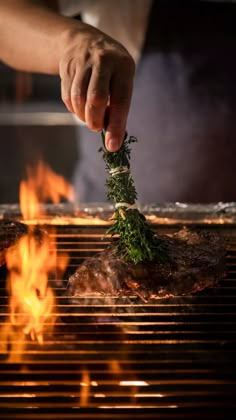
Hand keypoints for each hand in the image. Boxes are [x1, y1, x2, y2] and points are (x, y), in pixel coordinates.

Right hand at [59, 24, 134, 150]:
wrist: (82, 40)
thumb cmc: (110, 70)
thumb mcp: (121, 79)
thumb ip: (118, 105)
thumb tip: (112, 138)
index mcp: (123, 66)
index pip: (120, 100)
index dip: (116, 126)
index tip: (113, 146)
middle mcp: (103, 61)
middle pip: (96, 99)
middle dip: (95, 120)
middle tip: (97, 127)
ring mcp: (83, 62)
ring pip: (78, 99)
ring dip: (83, 116)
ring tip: (90, 117)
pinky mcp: (66, 68)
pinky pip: (68, 97)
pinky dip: (74, 109)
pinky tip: (80, 106)